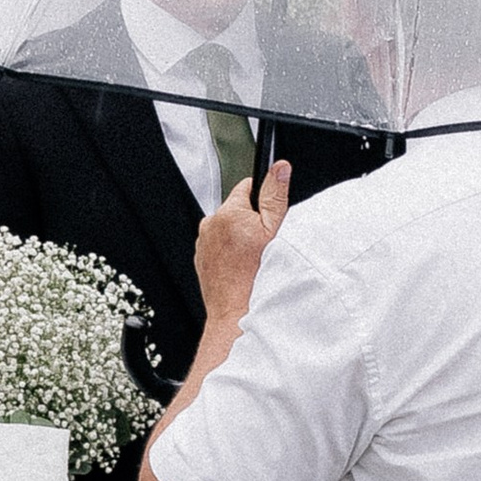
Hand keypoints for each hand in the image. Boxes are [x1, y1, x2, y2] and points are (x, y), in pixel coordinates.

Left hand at [194, 161, 289, 327]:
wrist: (235, 312)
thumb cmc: (256, 277)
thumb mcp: (274, 231)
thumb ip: (275, 196)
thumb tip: (279, 168)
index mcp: (228, 213)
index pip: (246, 187)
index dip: (262, 199)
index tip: (268, 215)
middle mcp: (210, 224)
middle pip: (236, 209)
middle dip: (250, 221)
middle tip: (262, 243)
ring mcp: (203, 243)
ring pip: (227, 229)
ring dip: (239, 238)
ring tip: (251, 259)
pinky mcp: (201, 259)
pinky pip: (218, 247)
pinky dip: (229, 253)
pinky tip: (240, 267)